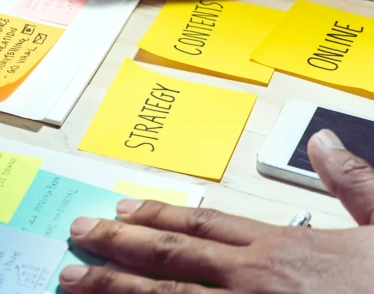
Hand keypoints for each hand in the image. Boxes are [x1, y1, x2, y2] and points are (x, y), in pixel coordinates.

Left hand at [60, 129, 373, 292]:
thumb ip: (351, 183)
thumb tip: (321, 139)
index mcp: (279, 248)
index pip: (203, 224)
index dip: (157, 215)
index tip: (119, 208)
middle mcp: (253, 280)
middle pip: (170, 257)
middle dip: (117, 246)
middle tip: (75, 236)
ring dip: (114, 288)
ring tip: (71, 279)